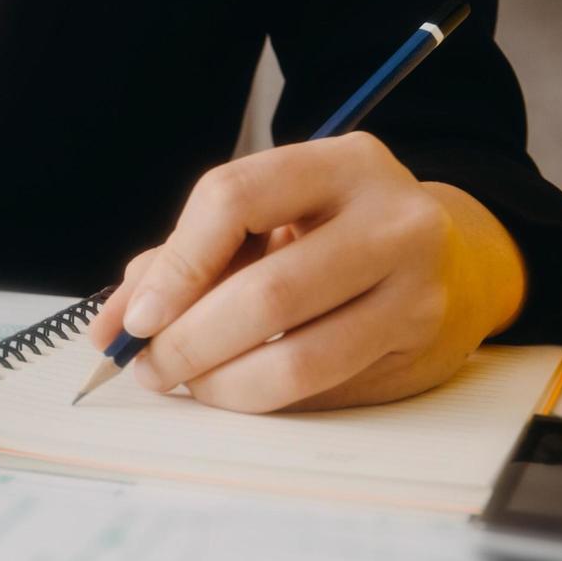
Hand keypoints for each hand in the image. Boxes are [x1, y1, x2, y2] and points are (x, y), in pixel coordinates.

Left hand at [88, 133, 525, 411]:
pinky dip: (261, 397)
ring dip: (221, 383)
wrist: (450, 260)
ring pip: (299, 357)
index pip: (234, 197)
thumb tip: (110, 325)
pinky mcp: (422, 346)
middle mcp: (394, 218)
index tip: (135, 317)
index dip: (175, 265)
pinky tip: (234, 388)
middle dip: (188, 341)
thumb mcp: (269, 218)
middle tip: (148, 365)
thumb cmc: (329, 234)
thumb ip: (184, 258)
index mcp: (342, 163)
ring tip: (184, 381)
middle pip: (268, 292)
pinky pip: (323, 388)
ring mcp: (418, 287)